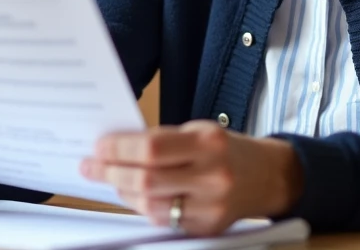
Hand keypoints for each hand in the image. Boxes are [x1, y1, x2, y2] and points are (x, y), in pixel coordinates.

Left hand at [79, 120, 301, 235]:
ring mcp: (211, 207)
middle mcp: (212, 176)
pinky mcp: (207, 228)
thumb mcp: (198, 131)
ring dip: (124, 191)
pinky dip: (143, 207)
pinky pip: (163, 221)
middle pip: (147, 180)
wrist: (268, 176)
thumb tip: (116, 148)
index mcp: (208, 143)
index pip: (151, 148)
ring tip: (112, 179)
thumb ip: (161, 140)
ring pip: (151, 205)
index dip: (119, 149)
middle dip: (111, 172)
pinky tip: (135, 195)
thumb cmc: (226, 148)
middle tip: (91, 166)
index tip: (98, 147)